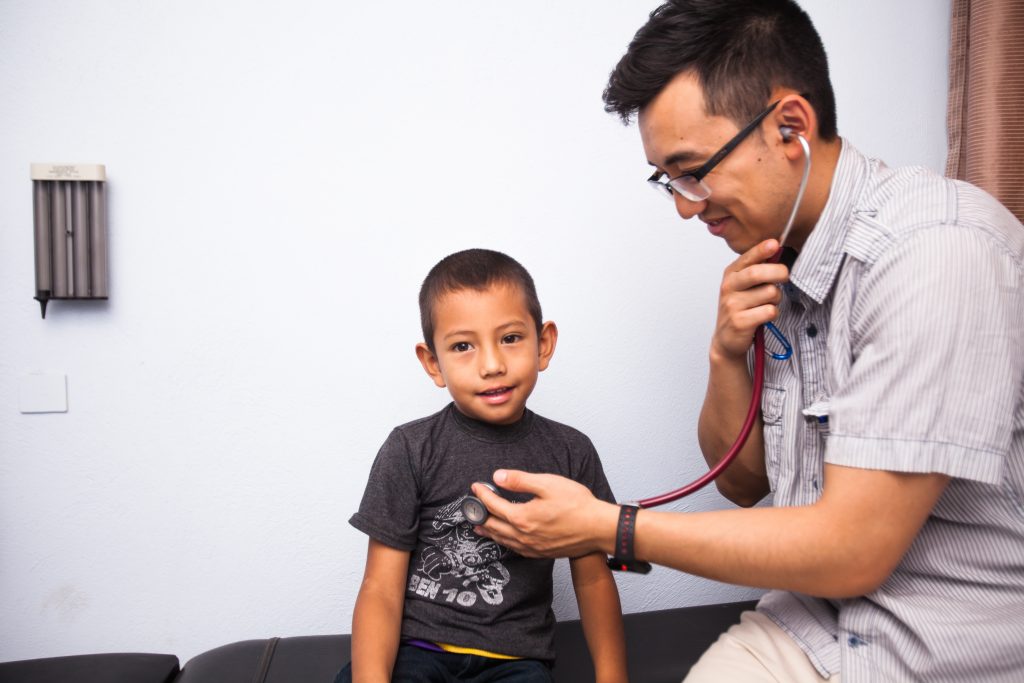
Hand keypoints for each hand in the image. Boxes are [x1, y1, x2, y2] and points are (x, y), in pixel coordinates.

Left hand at [472, 470, 618, 558]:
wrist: (599, 529)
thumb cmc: (578, 505)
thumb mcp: (548, 483)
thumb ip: (520, 480)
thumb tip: (498, 476)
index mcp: (523, 517)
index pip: (493, 505)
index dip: (482, 494)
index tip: (476, 486)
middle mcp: (524, 535)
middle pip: (493, 525)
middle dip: (480, 515)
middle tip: (471, 508)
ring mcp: (532, 547)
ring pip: (502, 540)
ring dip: (489, 531)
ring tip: (479, 527)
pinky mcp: (541, 552)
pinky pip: (515, 549)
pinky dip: (504, 543)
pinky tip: (505, 540)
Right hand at [712, 239, 788, 361]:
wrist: (726, 339)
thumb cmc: (740, 309)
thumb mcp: (742, 285)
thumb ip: (756, 268)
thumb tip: (776, 248)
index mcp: (731, 274)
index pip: (747, 258)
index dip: (761, 250)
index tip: (774, 243)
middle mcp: (729, 287)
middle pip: (757, 273)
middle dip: (778, 272)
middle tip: (785, 276)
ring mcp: (732, 305)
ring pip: (769, 293)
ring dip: (776, 299)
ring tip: (767, 303)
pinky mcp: (740, 322)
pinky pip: (769, 311)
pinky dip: (773, 313)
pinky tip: (764, 316)